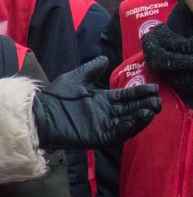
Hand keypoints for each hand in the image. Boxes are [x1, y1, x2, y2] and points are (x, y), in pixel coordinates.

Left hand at [32, 57, 160, 149]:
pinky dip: (126, 128)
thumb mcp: (75, 79)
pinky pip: (115, 134)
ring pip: (126, 123)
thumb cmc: (55, 97)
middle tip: (157, 100)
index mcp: (101, 101)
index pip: (125, 97)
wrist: (40, 113)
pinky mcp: (97, 137)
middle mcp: (104, 114)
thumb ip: (91, 70)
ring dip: (139, 117)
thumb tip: (105, 59)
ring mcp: (101, 126)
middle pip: (130, 110)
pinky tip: (134, 120)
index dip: (138, 93)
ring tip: (151, 110)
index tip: (152, 87)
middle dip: (144, 105)